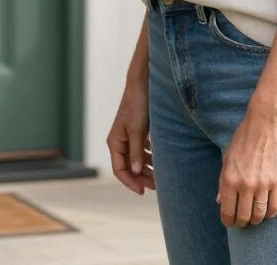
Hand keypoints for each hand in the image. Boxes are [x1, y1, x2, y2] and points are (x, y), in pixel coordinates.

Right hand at [106, 72, 154, 194]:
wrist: (142, 85)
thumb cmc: (137, 106)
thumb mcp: (137, 130)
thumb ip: (136, 152)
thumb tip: (135, 172)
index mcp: (115, 142)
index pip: (119, 170)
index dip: (130, 182)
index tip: (143, 191)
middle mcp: (120, 142)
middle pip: (129, 167)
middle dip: (141, 178)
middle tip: (157, 186)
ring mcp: (129, 137)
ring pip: (137, 160)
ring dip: (148, 169)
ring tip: (161, 177)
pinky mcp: (138, 132)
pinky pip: (143, 151)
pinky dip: (151, 158)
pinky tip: (161, 161)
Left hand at [217, 108, 276, 226]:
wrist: (265, 123)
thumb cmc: (243, 138)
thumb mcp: (227, 157)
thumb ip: (223, 180)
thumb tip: (219, 201)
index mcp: (228, 177)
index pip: (227, 210)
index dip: (227, 221)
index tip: (229, 223)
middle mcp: (244, 184)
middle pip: (243, 216)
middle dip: (241, 222)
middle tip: (242, 221)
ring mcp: (262, 185)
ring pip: (259, 215)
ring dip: (256, 220)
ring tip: (254, 217)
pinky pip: (274, 208)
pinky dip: (270, 214)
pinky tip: (267, 211)